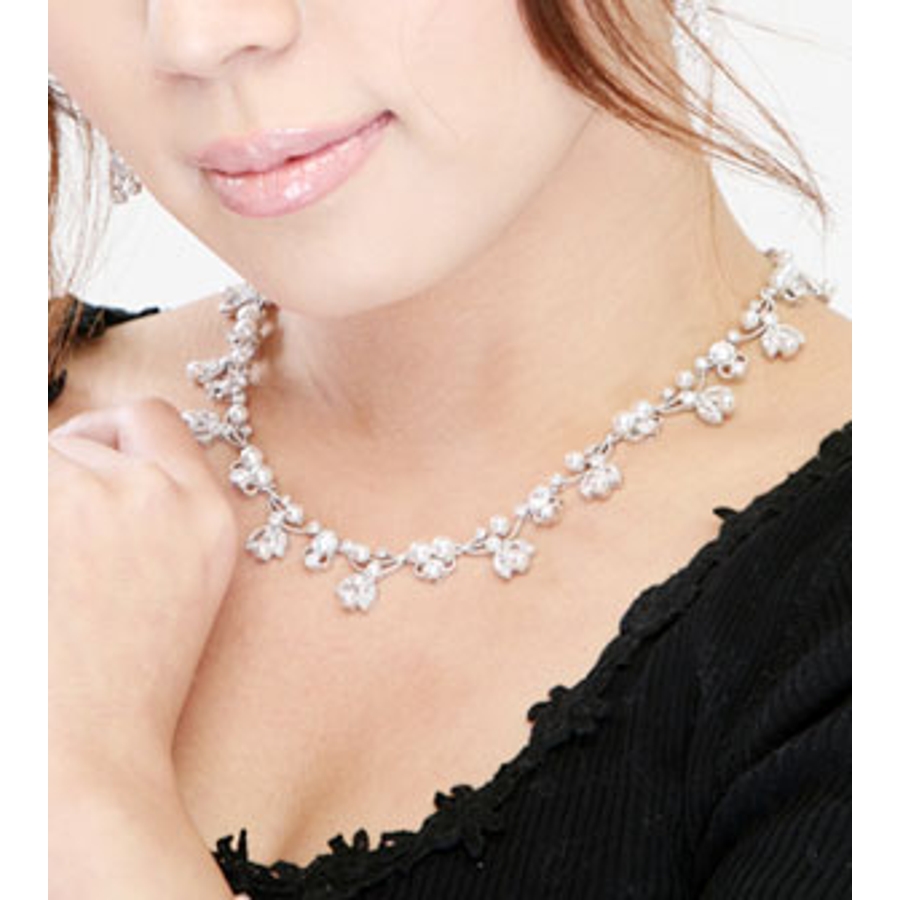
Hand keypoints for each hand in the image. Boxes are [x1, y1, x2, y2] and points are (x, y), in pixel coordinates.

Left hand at [49, 397, 238, 779]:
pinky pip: (15, 475)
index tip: (83, 469)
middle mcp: (160, 495)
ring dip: (28, 498)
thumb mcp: (180, 590)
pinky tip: (31, 581)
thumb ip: (157, 516)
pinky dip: (17, 523)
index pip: (154, 420)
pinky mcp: (34, 509)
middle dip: (55, 480)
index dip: (108, 438)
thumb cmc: (120, 690)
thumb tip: (94, 462)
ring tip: (38, 578)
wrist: (80, 761)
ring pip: (34, 456)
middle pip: (80, 438)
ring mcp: (93, 499)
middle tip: (48, 555)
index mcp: (207, 516)